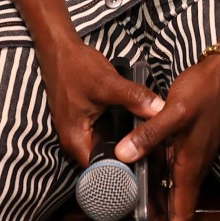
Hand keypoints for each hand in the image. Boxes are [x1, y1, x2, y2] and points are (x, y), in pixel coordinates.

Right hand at [33, 36, 164, 168]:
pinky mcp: (84, 121)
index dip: (122, 171)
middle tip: (153, 154)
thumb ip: (134, 98)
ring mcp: (79, 131)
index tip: (144, 166)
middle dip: (127, 157)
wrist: (59, 50)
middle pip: (105, 159)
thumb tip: (160, 110)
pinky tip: (135, 126)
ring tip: (149, 142)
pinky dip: (118, 131)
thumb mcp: (108, 83)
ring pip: (106, 145)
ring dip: (123, 143)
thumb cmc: (76, 67)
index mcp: (75, 140)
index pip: (100, 169)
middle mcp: (75, 141)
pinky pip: (104, 133)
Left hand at [116, 54, 219, 220]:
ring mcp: (194, 152)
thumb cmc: (201, 91)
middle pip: (179, 200)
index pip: (184, 205)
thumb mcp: (173, 112)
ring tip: (144, 213)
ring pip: (176, 184)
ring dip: (163, 199)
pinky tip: (148, 174)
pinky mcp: (191, 141)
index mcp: (190, 162)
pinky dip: (163, 178)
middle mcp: (194, 162)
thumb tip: (124, 156)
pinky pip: (175, 167)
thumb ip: (149, 135)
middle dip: (166, 219)